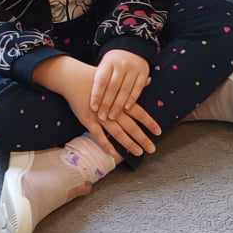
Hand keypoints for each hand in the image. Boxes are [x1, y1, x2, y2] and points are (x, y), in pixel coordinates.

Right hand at [34, 57, 160, 158]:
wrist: (73, 78)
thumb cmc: (97, 79)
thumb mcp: (116, 80)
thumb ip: (133, 85)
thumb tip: (150, 80)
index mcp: (120, 99)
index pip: (139, 113)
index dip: (149, 123)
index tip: (159, 132)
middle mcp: (112, 109)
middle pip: (131, 126)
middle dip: (143, 138)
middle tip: (152, 149)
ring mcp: (100, 116)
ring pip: (117, 133)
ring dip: (129, 143)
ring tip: (139, 152)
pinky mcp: (87, 120)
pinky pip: (98, 135)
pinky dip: (106, 145)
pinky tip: (114, 154)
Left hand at [91, 48, 150, 120]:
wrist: (131, 48)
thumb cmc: (113, 63)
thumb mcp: (104, 66)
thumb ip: (99, 80)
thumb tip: (90, 101)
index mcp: (108, 62)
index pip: (101, 80)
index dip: (97, 95)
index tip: (93, 108)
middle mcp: (121, 64)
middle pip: (113, 87)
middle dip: (106, 103)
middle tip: (102, 116)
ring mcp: (133, 68)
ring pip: (125, 90)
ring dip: (118, 105)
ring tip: (112, 116)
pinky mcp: (144, 73)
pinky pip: (137, 89)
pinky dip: (131, 100)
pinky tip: (126, 109)